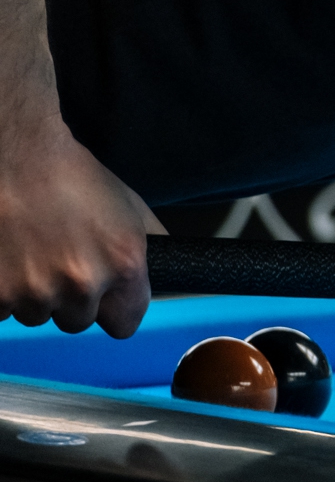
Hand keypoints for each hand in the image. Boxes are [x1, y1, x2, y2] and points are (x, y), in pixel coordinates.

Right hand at [0, 116, 159, 336]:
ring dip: (34, 294)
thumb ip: (152, 246)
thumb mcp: (130, 208)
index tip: (104, 297)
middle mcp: (82, 284)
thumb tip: (171, 272)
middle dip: (71, 299)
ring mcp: (35, 291)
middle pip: (79, 321)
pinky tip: (8, 258)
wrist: (18, 156)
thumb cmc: (73, 177)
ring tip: (32, 252)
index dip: (113, 309)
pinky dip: (2, 293)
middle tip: (59, 261)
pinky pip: (2, 312)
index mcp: (124, 265)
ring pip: (38, 315)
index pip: (126, 324)